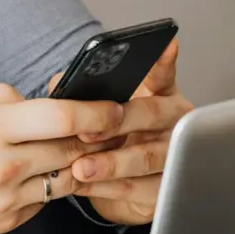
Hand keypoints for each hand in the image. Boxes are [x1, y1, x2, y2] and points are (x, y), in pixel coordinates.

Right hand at [0, 83, 133, 233]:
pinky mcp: (5, 223)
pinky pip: (43, 202)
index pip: (63, 117)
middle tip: (100, 127)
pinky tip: (30, 174)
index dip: (97, 112)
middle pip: (71, 149)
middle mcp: (1, 166)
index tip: (112, 108)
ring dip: (71, 163)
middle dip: (92, 137)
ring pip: (63, 179)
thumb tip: (42, 98)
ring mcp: (5, 200)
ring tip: (63, 149)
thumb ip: (3, 95)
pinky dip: (45, 186)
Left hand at [50, 40, 192, 225]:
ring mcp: (175, 156)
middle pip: (152, 114)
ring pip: (147, 157)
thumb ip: (81, 94)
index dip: (164, 61)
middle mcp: (174, 123)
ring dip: (111, 162)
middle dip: (118, 122)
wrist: (123, 187)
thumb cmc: (112, 140)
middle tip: (87, 130)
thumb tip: (59, 83)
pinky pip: (139, 189)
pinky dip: (108, 188)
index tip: (166, 44)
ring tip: (80, 167)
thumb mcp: (98, 113)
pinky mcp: (167, 189)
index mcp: (160, 95)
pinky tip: (83, 184)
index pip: (163, 73)